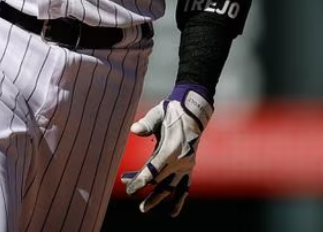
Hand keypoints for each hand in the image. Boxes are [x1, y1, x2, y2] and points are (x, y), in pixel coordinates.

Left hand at [121, 84, 213, 215]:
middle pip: (160, 181)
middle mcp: (180, 160)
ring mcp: (186, 165)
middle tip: (135, 201)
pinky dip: (179, 199)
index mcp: (171, 149)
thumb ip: (146, 123)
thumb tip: (133, 129)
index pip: (153, 170)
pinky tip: (173, 211)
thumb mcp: (158, 113)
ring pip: (172, 187)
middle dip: (146, 191)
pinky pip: (185, 186)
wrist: (193, 111)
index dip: (140, 180)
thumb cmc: (172, 112)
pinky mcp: (189, 166)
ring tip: (144, 208)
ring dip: (158, 198)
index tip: (129, 187)